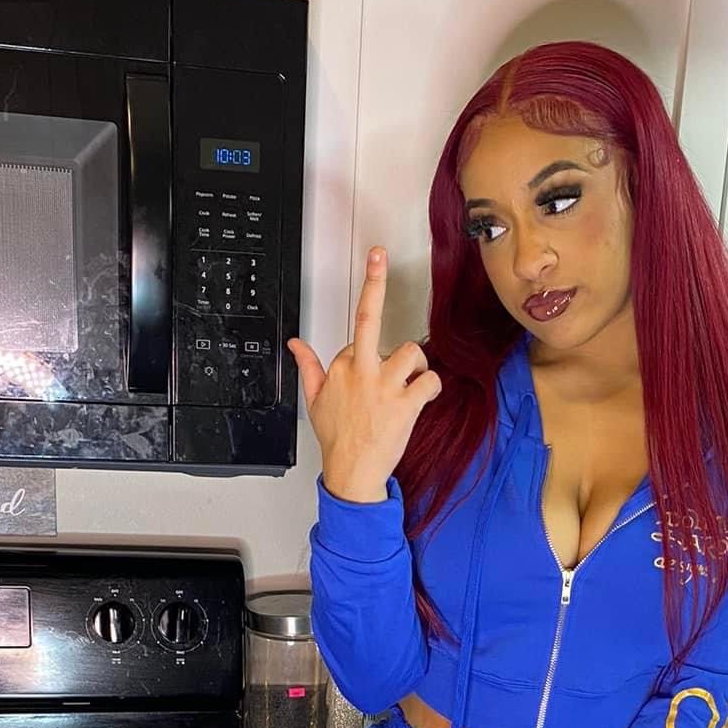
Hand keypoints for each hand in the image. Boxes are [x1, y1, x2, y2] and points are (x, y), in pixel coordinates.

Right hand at [287, 246, 441, 503]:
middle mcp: (361, 371)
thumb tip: (295, 343)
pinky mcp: (405, 404)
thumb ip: (308, 366)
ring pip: (412, 351)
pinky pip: (429, 380)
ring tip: (412, 382)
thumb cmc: (337, 438)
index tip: (367, 362)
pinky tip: (425, 396)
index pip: (358, 340)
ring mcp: (384, 386)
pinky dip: (432, 386)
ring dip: (417, 364)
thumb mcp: (313, 400)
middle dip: (373, 283)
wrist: (352, 471)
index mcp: (340, 367)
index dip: (367, 354)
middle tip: (377, 256)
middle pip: (369, 318)